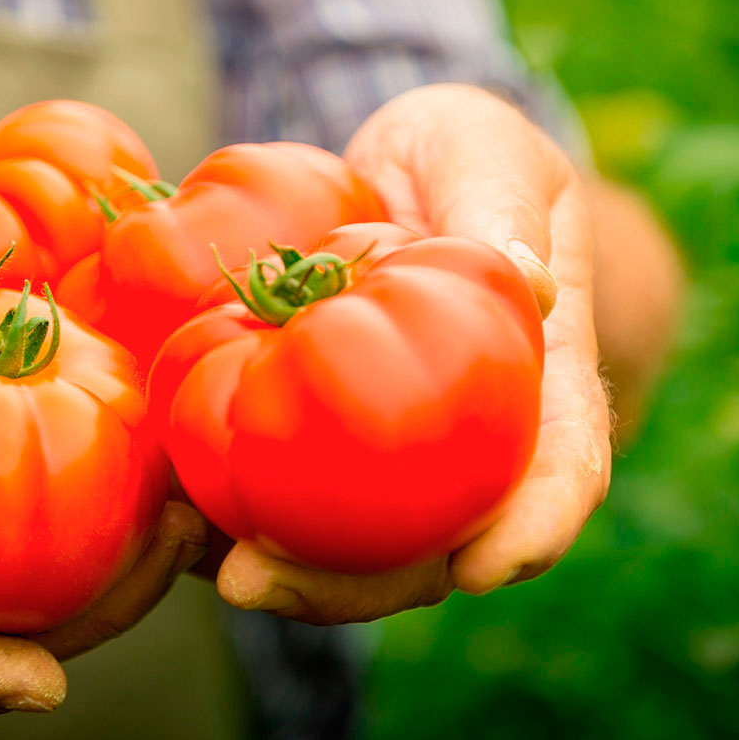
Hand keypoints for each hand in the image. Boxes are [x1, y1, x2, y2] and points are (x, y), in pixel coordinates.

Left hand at [213, 83, 612, 623]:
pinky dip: (229, 519)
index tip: (484, 569)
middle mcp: (470, 445)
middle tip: (260, 582)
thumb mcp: (486, 151)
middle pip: (433, 547)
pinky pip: (281, 498)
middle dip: (355, 588)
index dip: (534, 527)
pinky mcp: (317, 447)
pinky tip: (174, 517)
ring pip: (353, 550)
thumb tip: (529, 281)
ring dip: (284, 577)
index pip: (563, 467)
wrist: (396, 179)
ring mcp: (392, 458)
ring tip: (209, 570)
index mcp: (541, 380)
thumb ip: (500, 206)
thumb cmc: (461, 160)